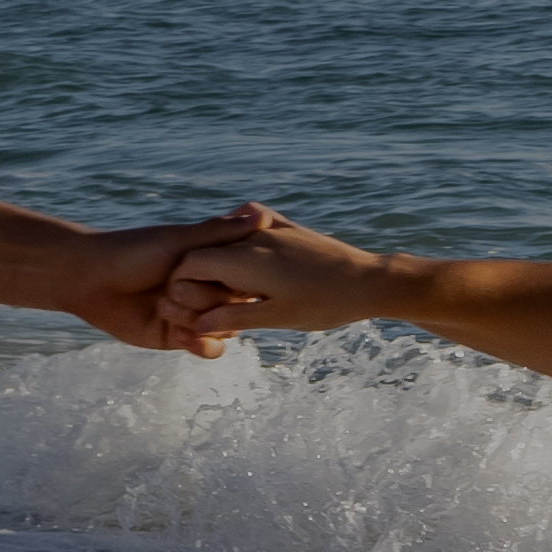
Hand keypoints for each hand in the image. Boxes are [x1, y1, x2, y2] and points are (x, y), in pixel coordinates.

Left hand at [59, 206, 289, 358]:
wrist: (89, 280)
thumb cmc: (132, 251)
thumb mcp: (178, 241)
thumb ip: (219, 234)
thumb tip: (263, 218)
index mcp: (212, 263)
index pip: (247, 275)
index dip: (241, 279)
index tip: (221, 274)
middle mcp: (207, 287)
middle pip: (238, 305)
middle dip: (212, 301)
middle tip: (172, 288)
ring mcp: (194, 313)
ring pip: (226, 328)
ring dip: (203, 323)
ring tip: (167, 311)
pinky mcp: (178, 337)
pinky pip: (208, 348)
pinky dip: (202, 345)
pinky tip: (181, 337)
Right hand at [156, 213, 400, 340]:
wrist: (371, 279)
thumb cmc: (325, 304)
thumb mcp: (278, 317)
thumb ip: (234, 318)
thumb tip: (196, 327)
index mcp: (245, 260)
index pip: (191, 265)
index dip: (179, 286)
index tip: (180, 307)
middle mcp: (253, 238)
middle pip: (206, 251)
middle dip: (196, 276)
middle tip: (200, 304)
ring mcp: (271, 228)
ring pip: (227, 239)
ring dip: (218, 260)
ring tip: (225, 289)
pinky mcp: (288, 226)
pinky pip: (251, 224)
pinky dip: (240, 237)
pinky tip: (245, 253)